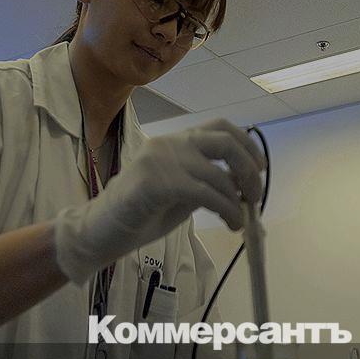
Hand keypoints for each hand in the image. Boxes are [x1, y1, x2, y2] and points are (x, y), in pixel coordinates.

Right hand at [54, 119, 265, 282]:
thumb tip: (245, 187)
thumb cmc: (140, 213)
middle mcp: (170, 144)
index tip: (260, 167)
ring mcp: (161, 160)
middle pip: (226, 143)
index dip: (247, 144)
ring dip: (238, 201)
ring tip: (240, 222)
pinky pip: (206, 194)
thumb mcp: (181, 191)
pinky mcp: (156, 183)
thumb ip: (208, 181)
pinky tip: (230, 224)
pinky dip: (227, 210)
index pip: (220, 127)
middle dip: (249, 170)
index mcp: (175, 141)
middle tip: (255, 196)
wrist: (100, 231)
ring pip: (219, 175)